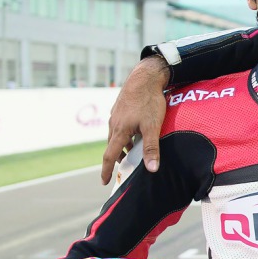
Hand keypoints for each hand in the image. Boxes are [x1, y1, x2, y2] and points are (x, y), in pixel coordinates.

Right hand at [101, 55, 169, 184]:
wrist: (145, 77)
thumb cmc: (149, 101)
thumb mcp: (153, 127)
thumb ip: (152, 148)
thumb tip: (152, 169)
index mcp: (119, 131)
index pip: (109, 155)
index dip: (107, 170)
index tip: (104, 182)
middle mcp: (114, 124)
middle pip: (113, 146)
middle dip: (117, 158)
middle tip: (124, 167)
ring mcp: (116, 115)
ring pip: (117, 135)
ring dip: (123, 145)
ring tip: (133, 152)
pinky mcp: (121, 108)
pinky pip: (120, 126)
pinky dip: (126, 134)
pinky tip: (136, 133)